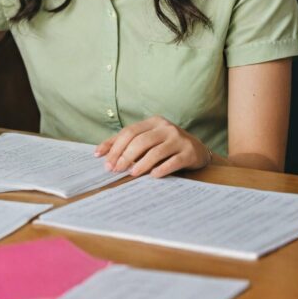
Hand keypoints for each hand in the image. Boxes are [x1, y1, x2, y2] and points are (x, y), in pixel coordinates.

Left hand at [95, 116, 210, 177]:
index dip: (115, 146)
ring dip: (142, 163)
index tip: (104, 161)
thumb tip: (100, 152)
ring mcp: (178, 139)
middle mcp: (166, 127)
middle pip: (141, 140)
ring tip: (132, 174)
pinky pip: (173, 161)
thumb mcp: (148, 139)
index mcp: (153, 122)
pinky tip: (153, 176)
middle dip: (125, 156)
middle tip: (115, 170)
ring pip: (156, 151)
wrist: (197, 150)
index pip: (129, 132)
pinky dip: (162, 168)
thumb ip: (127, 143)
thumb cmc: (166, 146)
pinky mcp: (189, 152)